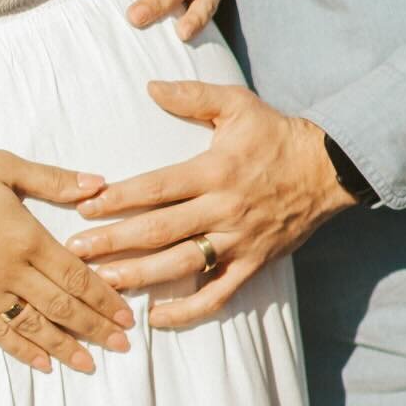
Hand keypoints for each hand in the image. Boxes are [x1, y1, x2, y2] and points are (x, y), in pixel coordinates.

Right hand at [0, 149, 135, 373]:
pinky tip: (43, 364)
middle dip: (97, 328)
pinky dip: (24, 350)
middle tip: (123, 346)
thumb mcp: (2, 166)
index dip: (106, 298)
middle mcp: (11, 272)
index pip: (78, 276)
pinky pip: (0, 333)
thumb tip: (97, 185)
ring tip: (91, 364)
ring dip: (67, 347)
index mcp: (27, 238)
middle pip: (63, 307)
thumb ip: (52, 180)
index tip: (127, 315)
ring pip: (36, 327)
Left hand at [64, 83, 355, 328]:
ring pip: (182, 265)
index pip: (157, 189)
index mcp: (215, 171)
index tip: (84, 207)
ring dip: (140, 277)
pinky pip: (218, 295)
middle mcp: (223, 209)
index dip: (118, 199)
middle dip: (115, 242)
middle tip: (76, 252)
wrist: (329, 169)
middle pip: (160, 231)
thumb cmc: (276, 135)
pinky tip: (155, 317)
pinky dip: (188, 310)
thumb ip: (193, 97)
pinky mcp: (253, 265)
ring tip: (102, 284)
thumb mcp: (238, 105)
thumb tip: (151, 88)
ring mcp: (239, 241)